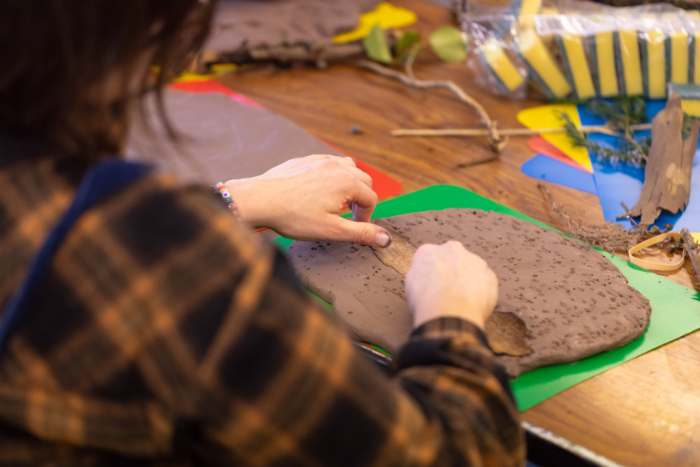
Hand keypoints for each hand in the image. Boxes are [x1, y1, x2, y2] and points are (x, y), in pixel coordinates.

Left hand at [224, 155, 391, 246]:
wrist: (259, 200)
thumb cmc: (292, 216)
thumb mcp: (331, 230)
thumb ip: (361, 233)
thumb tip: (386, 239)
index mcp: (347, 182)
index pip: (371, 198)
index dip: (367, 216)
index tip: (354, 226)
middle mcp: (337, 166)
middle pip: (364, 180)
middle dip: (361, 199)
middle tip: (348, 216)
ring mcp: (320, 160)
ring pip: (348, 168)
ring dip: (349, 184)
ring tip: (336, 203)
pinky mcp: (305, 160)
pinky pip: (329, 162)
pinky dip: (333, 175)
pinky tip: (320, 190)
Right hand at [405, 241, 497, 328]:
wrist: (449, 313)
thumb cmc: (427, 301)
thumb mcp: (411, 285)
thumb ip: (420, 274)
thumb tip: (425, 278)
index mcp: (429, 251)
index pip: (430, 258)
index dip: (431, 273)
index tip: (432, 283)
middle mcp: (452, 250)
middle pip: (453, 259)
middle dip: (452, 272)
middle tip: (448, 290)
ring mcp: (474, 261)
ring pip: (471, 269)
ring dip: (468, 280)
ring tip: (461, 300)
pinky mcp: (490, 276)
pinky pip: (485, 283)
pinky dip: (481, 292)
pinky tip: (473, 304)